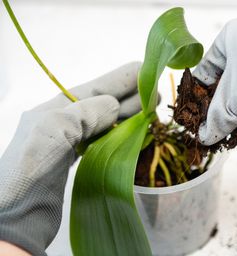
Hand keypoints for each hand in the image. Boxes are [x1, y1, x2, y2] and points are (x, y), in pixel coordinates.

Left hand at [0, 62, 140, 254]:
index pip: (95, 88)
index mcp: (55, 108)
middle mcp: (64, 121)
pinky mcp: (77, 161)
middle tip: (155, 93)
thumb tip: (114, 105)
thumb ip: (84, 113)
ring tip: (150, 109)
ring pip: (106, 122)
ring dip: (129, 115)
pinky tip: (133, 132)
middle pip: (103, 103)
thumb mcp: (53, 130)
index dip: (121, 79)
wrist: (16, 217)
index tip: (144, 70)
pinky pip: (103, 140)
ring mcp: (70, 142)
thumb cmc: (28, 171)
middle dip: (130, 96)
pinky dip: (120, 134)